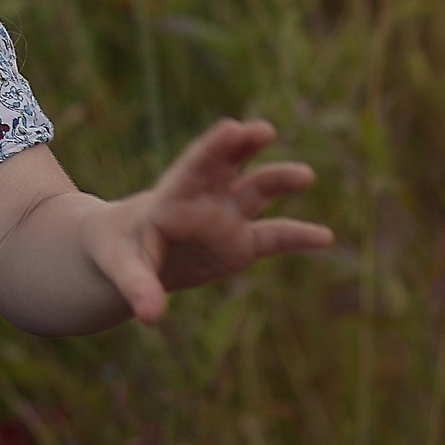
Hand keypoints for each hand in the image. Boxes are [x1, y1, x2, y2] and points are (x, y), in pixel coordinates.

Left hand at [82, 117, 335, 323]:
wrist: (128, 252)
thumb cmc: (118, 249)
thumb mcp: (119, 265)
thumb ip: (136, 285)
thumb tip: (150, 316)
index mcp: (170, 197)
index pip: (192, 168)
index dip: (213, 148)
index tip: (231, 128)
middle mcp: (202, 199)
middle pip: (225, 166)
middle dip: (243, 146)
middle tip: (262, 129)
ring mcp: (226, 218)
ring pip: (255, 192)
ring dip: (277, 180)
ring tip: (305, 174)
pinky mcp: (241, 243)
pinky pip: (273, 237)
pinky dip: (297, 237)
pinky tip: (325, 236)